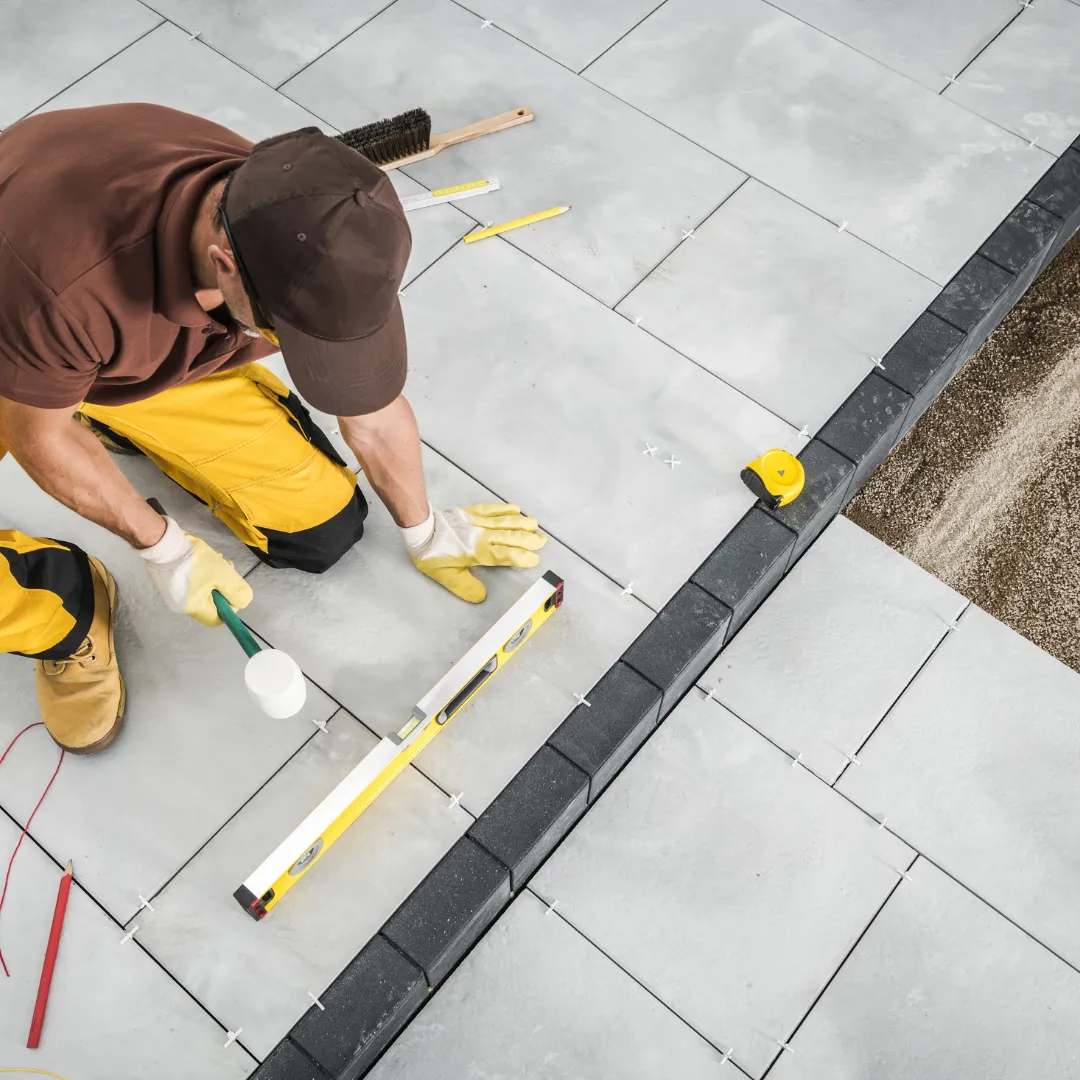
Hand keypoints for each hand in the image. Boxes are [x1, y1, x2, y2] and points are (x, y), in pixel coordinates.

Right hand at [138, 517, 252, 625]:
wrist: (163, 541)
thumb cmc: (194, 561)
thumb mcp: (224, 575)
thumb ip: (237, 592)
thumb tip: (242, 602)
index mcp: (193, 608)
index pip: (218, 619)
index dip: (230, 606)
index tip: (232, 587)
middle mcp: (181, 605)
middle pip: (211, 602)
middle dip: (223, 585)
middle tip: (226, 568)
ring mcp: (173, 593)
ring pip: (204, 589)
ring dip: (215, 576)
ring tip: (216, 559)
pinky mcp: (169, 581)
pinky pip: (192, 582)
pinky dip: (202, 572)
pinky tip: (204, 558)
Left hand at [402, 504, 546, 602]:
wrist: (420, 529)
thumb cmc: (432, 555)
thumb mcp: (447, 577)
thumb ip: (466, 587)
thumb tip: (482, 596)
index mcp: (478, 552)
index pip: (506, 555)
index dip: (522, 557)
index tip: (533, 559)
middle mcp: (482, 535)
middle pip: (511, 536)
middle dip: (528, 539)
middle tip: (542, 541)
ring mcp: (478, 522)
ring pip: (505, 521)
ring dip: (522, 523)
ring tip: (535, 525)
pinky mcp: (472, 512)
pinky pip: (493, 509)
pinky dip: (505, 509)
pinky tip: (515, 509)